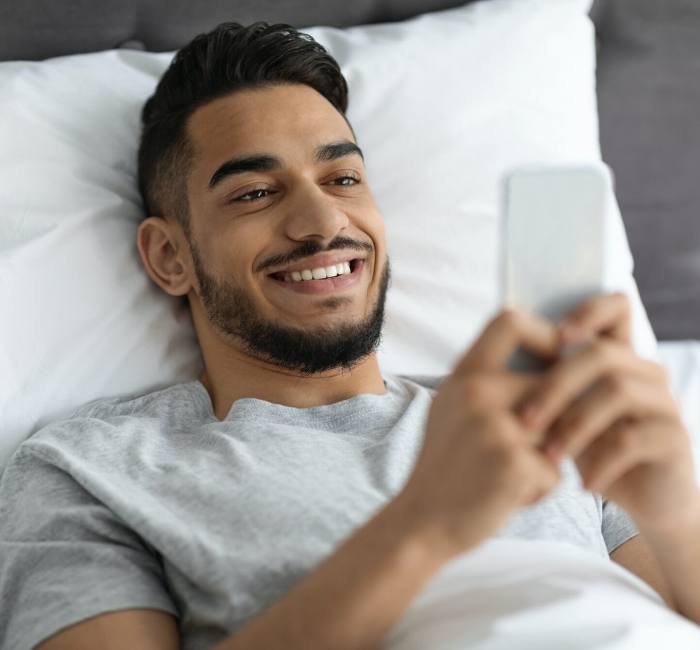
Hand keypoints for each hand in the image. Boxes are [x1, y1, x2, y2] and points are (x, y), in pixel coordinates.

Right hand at [399, 308, 562, 556]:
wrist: (422, 520)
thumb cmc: (444, 464)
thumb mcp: (451, 408)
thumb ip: (486, 381)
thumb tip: (544, 355)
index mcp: (463, 375)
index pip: (512, 320)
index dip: (545, 333)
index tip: (554, 360)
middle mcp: (478, 393)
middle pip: (552, 384)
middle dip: (555, 421)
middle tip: (534, 446)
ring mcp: (497, 427)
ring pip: (561, 430)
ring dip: (548, 457)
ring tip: (513, 473)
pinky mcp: (516, 464)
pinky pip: (557, 469)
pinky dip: (541, 488)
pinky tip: (509, 495)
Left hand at [517, 292, 699, 532]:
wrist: (642, 499)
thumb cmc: (591, 447)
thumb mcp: (563, 412)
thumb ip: (542, 383)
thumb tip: (491, 359)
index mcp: (618, 356)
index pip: (617, 307)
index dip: (590, 309)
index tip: (558, 335)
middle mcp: (645, 371)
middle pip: (603, 353)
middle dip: (556, 385)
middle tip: (524, 419)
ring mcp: (664, 402)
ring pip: (617, 392)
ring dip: (573, 426)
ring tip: (549, 457)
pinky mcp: (675, 438)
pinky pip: (632, 439)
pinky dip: (600, 462)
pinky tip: (583, 484)